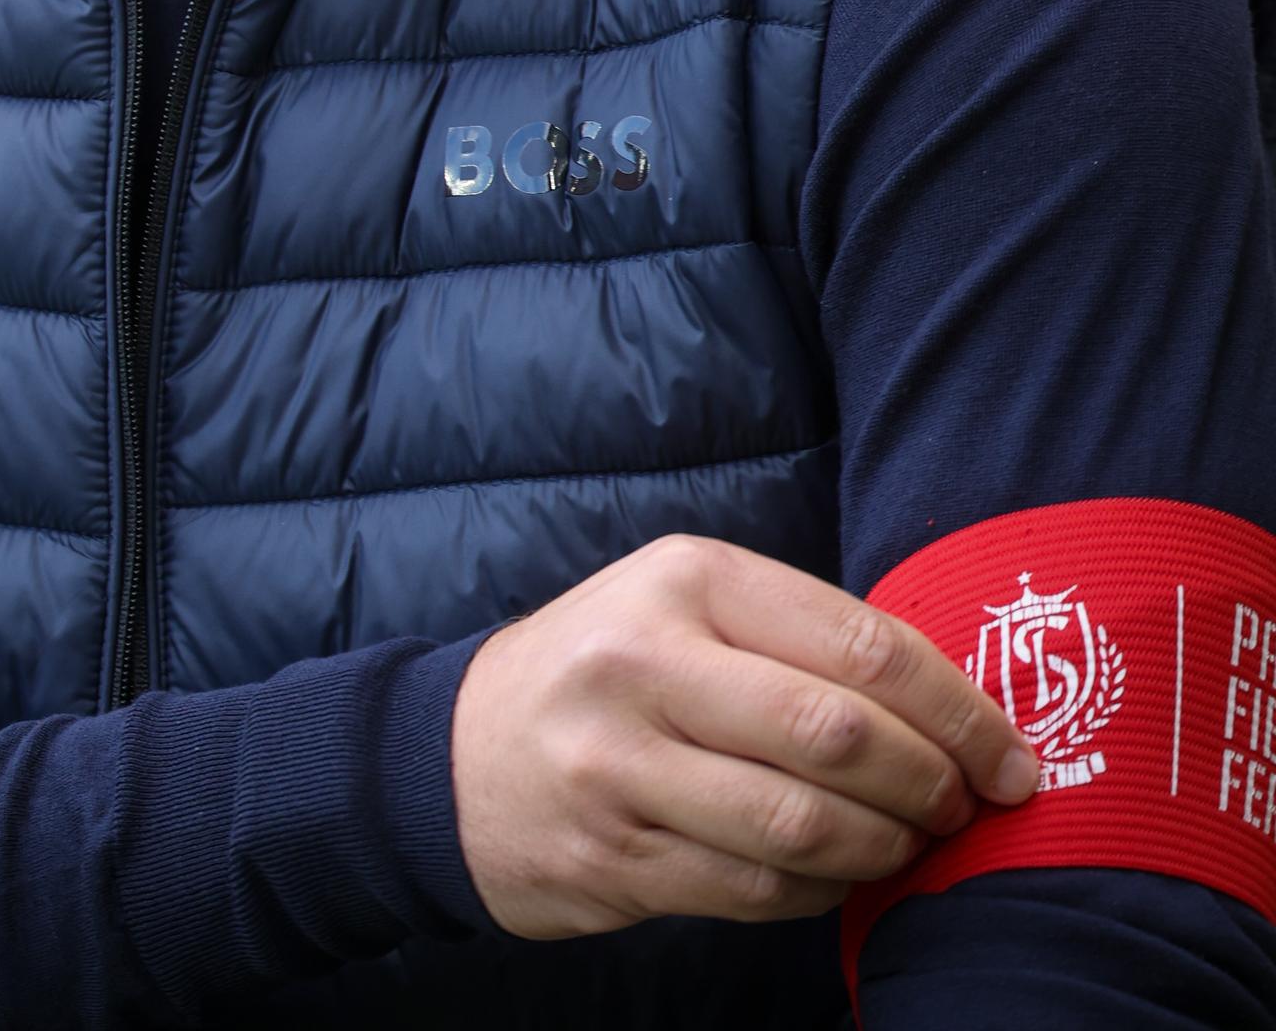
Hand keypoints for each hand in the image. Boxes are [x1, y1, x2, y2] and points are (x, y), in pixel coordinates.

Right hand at [450, 533, 1039, 936]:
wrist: (455, 754)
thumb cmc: (605, 668)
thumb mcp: (682, 604)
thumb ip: (796, 635)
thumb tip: (953, 703)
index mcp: (684, 579)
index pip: (859, 644)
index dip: (959, 709)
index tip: (1013, 755)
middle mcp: (646, 663)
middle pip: (837, 736)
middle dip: (932, 784)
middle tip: (968, 806)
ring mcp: (620, 766)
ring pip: (802, 826)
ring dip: (886, 848)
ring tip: (911, 843)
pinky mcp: (614, 857)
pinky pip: (758, 888)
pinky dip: (824, 891)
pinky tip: (840, 874)